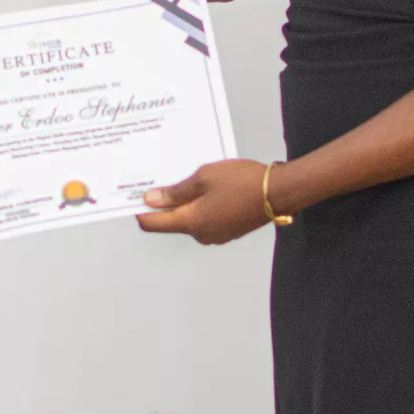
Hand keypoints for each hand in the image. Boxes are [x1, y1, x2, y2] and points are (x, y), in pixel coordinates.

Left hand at [136, 158, 273, 245]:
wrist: (279, 191)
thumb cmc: (242, 181)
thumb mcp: (204, 178)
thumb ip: (175, 192)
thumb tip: (150, 200)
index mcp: (191, 222)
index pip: (153, 223)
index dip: (140, 210)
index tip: (134, 196)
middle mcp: (201, 234)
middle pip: (171, 222)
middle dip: (165, 204)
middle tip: (166, 178)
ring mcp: (215, 235)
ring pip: (190, 220)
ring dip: (186, 204)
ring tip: (193, 179)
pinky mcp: (228, 231)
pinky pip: (206, 220)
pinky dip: (202, 207)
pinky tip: (210, 189)